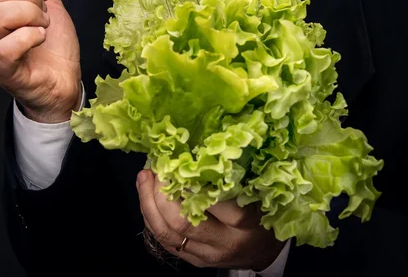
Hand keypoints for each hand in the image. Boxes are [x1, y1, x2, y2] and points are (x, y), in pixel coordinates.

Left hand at [136, 170, 284, 270]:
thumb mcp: (256, 192)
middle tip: (154, 168)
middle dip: (161, 193)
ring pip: (167, 234)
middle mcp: (223, 241)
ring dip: (148, 204)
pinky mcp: (194, 261)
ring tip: (143, 178)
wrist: (263, 252)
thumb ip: (232, 176)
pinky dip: (151, 218)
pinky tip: (147, 199)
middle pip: (182, 220)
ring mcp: (206, 254)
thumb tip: (201, 146)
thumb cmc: (261, 214)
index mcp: (243, 221)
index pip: (212, 199)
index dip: (188, 179)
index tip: (176, 158)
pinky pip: (165, 242)